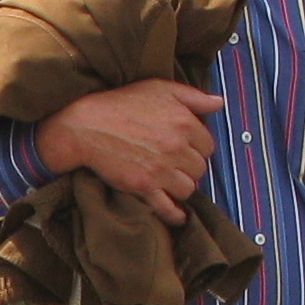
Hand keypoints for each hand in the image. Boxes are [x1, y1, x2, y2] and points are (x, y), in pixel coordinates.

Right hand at [33, 78, 221, 225]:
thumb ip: (193, 96)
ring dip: (181, 186)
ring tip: (170, 182)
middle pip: (199, 168)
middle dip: (189, 167)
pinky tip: (178, 216)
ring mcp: (161, 169)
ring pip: (188, 188)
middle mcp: (177, 147)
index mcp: (184, 122)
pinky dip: (175, 214)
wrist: (86, 126)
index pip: (208, 146)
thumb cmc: (121, 103)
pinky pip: (168, 207)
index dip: (197, 148)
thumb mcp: (159, 89)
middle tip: (174, 164)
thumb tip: (219, 103)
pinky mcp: (144, 186)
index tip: (185, 148)